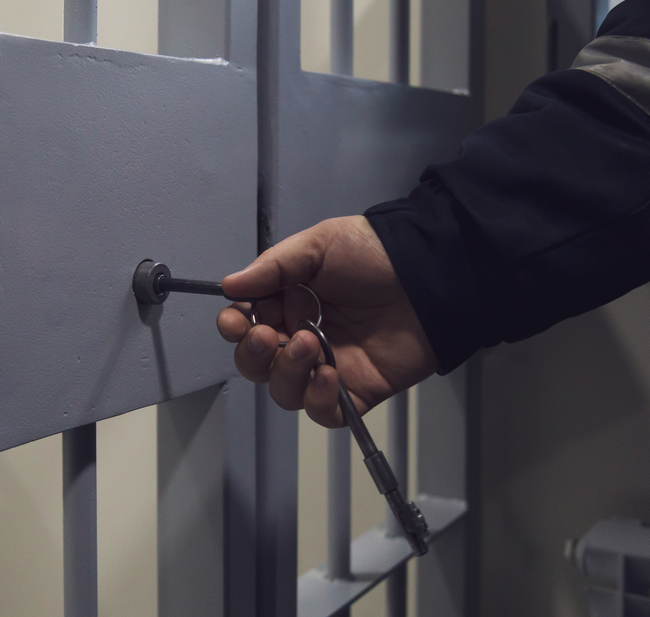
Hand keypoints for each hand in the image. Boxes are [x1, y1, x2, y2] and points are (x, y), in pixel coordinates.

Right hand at [216, 216, 437, 426]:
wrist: (429, 273)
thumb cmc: (374, 253)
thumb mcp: (318, 245)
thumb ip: (272, 267)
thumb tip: (230, 285)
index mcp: (286, 304)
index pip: (245, 326)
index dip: (234, 329)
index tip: (235, 322)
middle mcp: (301, 337)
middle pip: (258, 365)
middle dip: (255, 355)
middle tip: (271, 336)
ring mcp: (327, 366)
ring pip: (285, 391)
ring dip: (287, 373)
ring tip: (310, 346)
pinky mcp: (356, 390)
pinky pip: (324, 413)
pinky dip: (317, 401)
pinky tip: (328, 376)